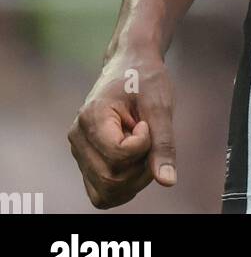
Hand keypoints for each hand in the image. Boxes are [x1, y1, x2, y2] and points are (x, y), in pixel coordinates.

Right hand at [68, 47, 175, 208]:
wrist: (130, 64)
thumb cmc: (145, 78)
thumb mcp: (160, 104)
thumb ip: (163, 143)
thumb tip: (167, 181)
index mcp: (91, 117)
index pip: (119, 155)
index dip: (144, 144)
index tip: (147, 122)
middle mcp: (78, 137)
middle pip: (111, 180)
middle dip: (141, 168)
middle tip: (150, 138)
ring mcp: (79, 151)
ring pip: (106, 192)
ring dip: (133, 180)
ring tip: (142, 148)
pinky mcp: (86, 161)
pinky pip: (101, 193)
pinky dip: (124, 186)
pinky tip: (136, 161)